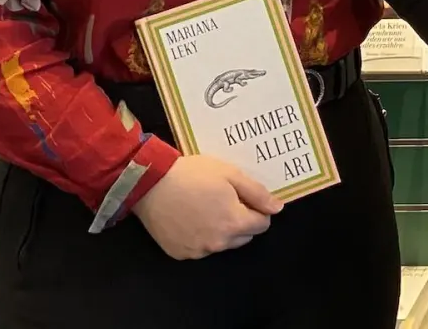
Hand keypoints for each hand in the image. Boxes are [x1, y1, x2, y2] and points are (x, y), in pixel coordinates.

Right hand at [132, 155, 283, 259]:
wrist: (150, 182)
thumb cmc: (192, 174)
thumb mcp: (230, 174)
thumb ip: (257, 193)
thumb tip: (277, 209)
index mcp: (234, 223)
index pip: (262, 224)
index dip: (257, 209)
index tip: (244, 197)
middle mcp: (218, 243)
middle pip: (244, 236)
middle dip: (240, 221)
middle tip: (224, 200)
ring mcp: (198, 251)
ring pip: (222, 244)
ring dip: (221, 230)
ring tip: (205, 208)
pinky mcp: (179, 253)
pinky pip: (200, 248)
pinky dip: (200, 237)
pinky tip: (190, 218)